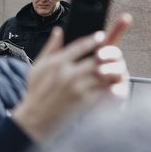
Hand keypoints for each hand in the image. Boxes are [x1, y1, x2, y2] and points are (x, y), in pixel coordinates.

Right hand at [12, 13, 131, 140]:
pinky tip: (113, 82)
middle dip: (107, 54)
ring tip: (115, 66)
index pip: (81, 45)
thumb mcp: (37, 68)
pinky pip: (103, 88)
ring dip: (111, 68)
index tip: (102, 36)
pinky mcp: (84, 100)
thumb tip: (59, 31)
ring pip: (102, 72)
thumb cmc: (36, 93)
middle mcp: (68, 73)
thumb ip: (50, 48)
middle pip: (96, 58)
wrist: (35, 121)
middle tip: (113, 52)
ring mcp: (77, 87)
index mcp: (56, 63)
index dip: (94, 39)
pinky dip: (110, 84)